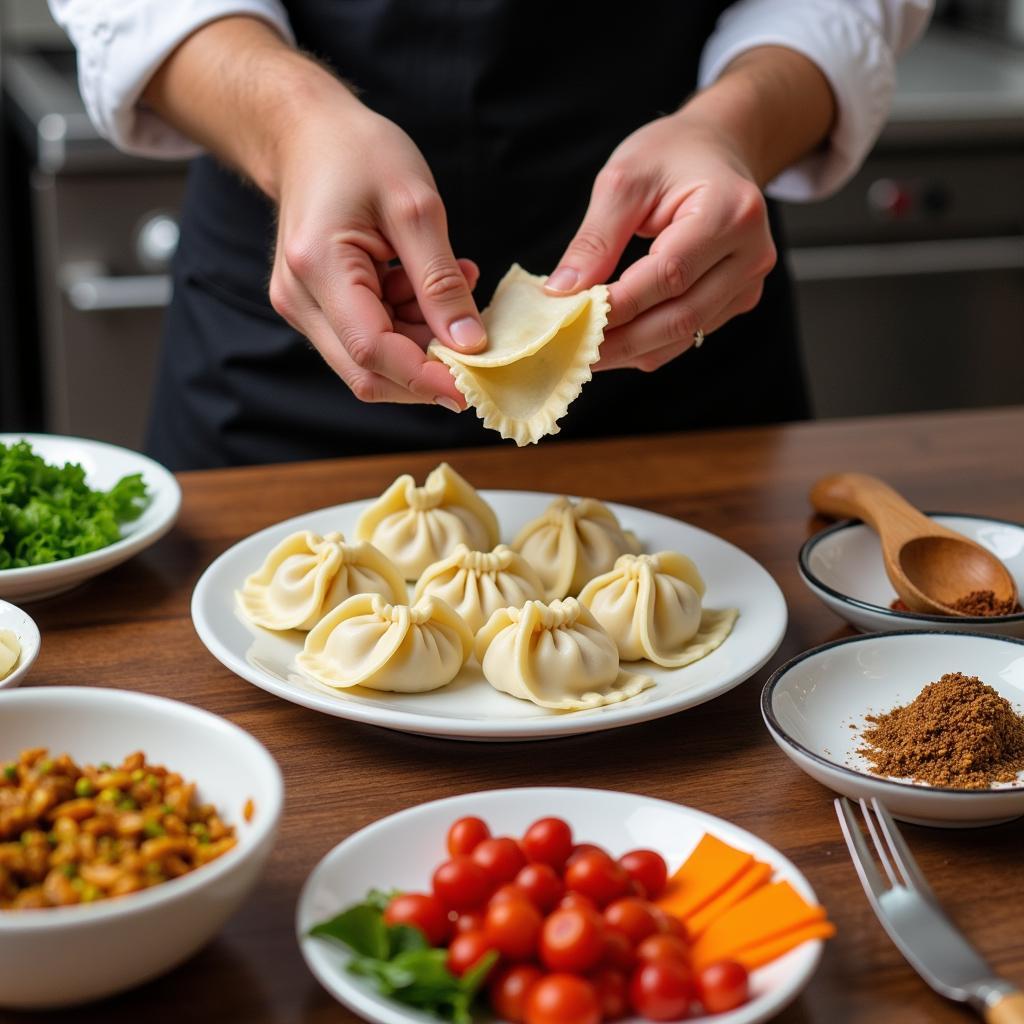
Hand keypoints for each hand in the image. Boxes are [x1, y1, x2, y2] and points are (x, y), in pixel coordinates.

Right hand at [268, 87, 484, 407]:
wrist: (307, 134)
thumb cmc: (359, 153)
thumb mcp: (416, 207)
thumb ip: (442, 281)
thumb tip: (470, 345)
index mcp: (318, 267)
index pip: (373, 350)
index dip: (425, 378)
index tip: (471, 387)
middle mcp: (299, 299)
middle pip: (367, 372)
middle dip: (426, 370)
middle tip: (474, 341)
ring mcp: (302, 308)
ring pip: (369, 362)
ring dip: (420, 342)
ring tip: (452, 287)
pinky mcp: (315, 309)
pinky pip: (366, 339)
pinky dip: (406, 326)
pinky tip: (424, 288)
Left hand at [545, 110, 776, 372]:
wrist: (717, 151)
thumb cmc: (670, 156)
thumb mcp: (625, 180)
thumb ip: (595, 239)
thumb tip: (562, 293)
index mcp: (731, 213)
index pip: (668, 275)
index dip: (618, 305)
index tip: (570, 317)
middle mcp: (751, 255)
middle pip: (679, 316)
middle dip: (619, 339)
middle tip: (569, 347)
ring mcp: (748, 283)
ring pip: (681, 335)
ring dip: (628, 350)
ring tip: (582, 350)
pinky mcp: (737, 301)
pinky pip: (686, 335)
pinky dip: (645, 346)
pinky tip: (610, 343)